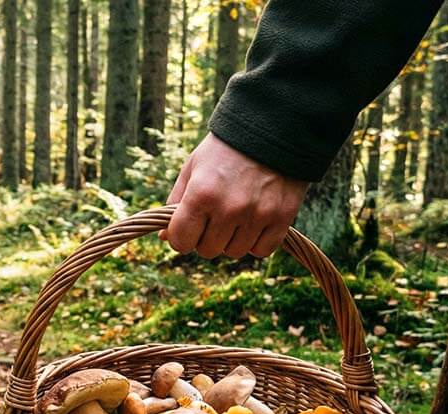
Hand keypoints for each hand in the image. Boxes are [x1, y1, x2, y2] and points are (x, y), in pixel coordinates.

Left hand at [162, 133, 308, 258]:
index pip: (181, 241)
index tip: (187, 229)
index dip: (180, 237)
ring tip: (235, 215)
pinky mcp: (282, 217)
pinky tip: (253, 223)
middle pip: (208, 250)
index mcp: (201, 193)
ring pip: (234, 252)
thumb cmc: (226, 149)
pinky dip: (255, 243)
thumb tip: (165, 237)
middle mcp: (229, 207)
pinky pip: (261, 251)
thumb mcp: (193, 167)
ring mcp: (257, 214)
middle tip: (214, 217)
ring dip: (231, 240)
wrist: (275, 127)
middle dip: (206, 237)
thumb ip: (176, 202)